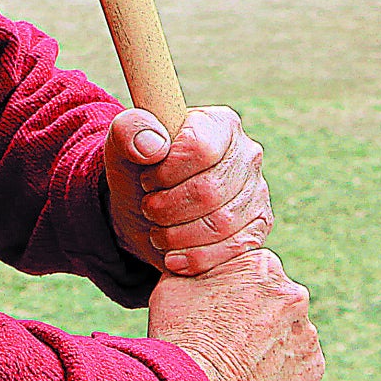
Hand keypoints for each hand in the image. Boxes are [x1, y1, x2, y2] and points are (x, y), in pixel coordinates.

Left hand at [105, 105, 270, 277]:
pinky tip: (174, 255)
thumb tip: (154, 145)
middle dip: (168, 208)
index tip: (147, 180)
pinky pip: (235, 249)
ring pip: (223, 224)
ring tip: (158, 232)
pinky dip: (196, 257)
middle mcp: (247, 154)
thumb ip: (130, 130)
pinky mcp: (259, 226)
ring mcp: (257, 191)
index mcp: (220, 123)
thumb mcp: (122, 145)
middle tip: (149, 210)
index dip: (167, 172)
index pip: (200, 148)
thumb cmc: (138, 171)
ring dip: (179, 235)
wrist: (146, 212)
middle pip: (210, 191)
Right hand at [147, 248, 322, 380]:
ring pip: (288, 337)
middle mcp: (295, 296)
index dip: (232, 292)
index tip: (217, 311)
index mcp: (262, 266)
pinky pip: (296, 370)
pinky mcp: (313, 372)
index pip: (253, 272)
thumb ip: (199, 269)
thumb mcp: (174, 284)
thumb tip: (197, 265)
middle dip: (255, 318)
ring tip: (236, 368)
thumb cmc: (180, 338)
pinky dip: (278, 377)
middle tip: (225, 340)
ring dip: (269, 347)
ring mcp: (307, 336)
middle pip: (275, 303)